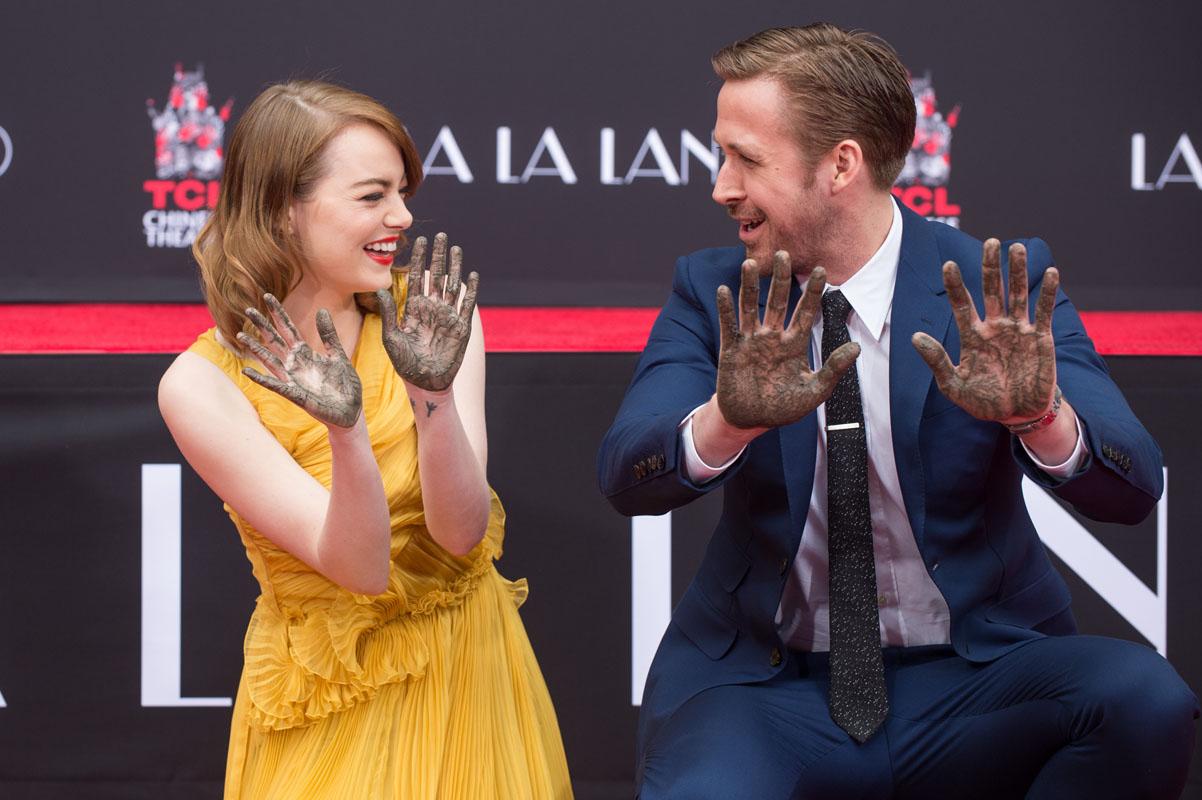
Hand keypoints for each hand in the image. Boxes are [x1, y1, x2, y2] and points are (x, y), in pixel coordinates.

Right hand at [237, 294, 362, 427]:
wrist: (351, 411)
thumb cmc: (344, 386)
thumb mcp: (339, 356)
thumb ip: (329, 336)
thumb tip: (321, 310)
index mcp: (306, 354)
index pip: (288, 329)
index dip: (278, 313)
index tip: (267, 296)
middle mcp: (296, 364)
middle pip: (275, 340)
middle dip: (263, 325)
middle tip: (248, 308)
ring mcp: (293, 379)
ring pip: (270, 360)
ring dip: (256, 348)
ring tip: (240, 335)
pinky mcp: (295, 395)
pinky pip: (275, 385)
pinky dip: (261, 379)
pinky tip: (247, 371)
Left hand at [376, 232, 478, 391]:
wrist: (424, 382)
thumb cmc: (405, 363)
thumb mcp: (392, 337)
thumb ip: (390, 313)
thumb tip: (381, 289)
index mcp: (415, 308)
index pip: (418, 277)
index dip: (419, 259)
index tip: (420, 240)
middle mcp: (432, 308)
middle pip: (437, 276)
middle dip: (439, 256)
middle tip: (441, 235)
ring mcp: (448, 316)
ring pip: (452, 285)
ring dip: (455, 267)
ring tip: (456, 249)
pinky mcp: (461, 327)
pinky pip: (466, 304)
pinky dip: (470, 290)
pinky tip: (472, 274)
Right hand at [716, 251, 860, 428]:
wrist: (751, 421)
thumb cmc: (782, 408)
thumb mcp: (814, 391)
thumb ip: (834, 369)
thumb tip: (856, 347)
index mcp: (794, 345)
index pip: (805, 312)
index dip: (813, 293)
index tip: (821, 270)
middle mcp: (772, 338)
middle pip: (777, 302)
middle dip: (781, 279)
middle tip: (784, 254)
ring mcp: (751, 342)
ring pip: (751, 307)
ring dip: (750, 286)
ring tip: (750, 263)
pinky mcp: (731, 350)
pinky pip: (729, 325)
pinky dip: (726, 308)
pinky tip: (725, 290)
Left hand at [911, 239, 1058, 423]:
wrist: (1016, 416)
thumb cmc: (983, 402)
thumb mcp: (954, 385)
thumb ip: (937, 361)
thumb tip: (915, 337)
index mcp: (972, 336)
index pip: (962, 304)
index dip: (956, 285)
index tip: (948, 265)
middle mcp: (995, 327)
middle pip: (992, 291)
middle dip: (990, 267)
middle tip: (989, 243)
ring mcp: (1018, 330)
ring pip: (1017, 294)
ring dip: (1017, 272)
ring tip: (1016, 247)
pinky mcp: (1040, 338)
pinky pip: (1043, 311)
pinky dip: (1046, 293)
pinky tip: (1049, 272)